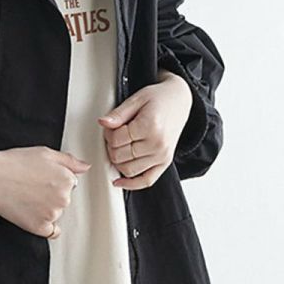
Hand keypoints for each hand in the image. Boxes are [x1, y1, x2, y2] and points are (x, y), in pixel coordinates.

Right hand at [0, 145, 91, 238]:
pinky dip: (45, 226)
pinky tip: (34, 215)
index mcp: (68, 180)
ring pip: (56, 214)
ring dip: (47, 210)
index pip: (69, 184)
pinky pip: (51, 232)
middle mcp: (63, 198)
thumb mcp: (46, 153)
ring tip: (28, 198)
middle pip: (63, 200)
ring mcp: (52, 214)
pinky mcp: (40, 227)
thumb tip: (85, 167)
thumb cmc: (15, 162)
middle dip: (51, 195)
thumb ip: (69, 161)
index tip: (42, 180)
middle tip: (33, 188)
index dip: (55, 181)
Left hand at [97, 72, 191, 188]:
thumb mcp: (137, 99)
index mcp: (150, 126)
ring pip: (128, 170)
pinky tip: (119, 182)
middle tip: (114, 136)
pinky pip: (146, 181)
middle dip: (111, 147)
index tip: (110, 127)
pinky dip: (131, 184)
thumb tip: (103, 123)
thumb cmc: (159, 99)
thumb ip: (119, 113)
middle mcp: (157, 144)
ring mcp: (162, 156)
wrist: (179, 101)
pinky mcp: (165, 163)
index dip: (108, 134)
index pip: (116, 139)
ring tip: (119, 149)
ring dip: (117, 162)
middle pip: (120, 156)